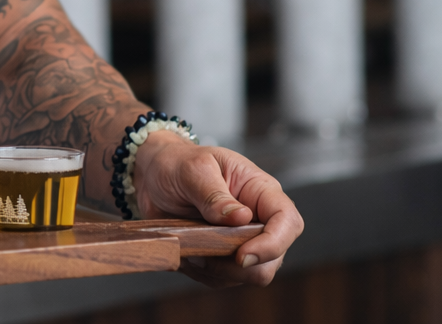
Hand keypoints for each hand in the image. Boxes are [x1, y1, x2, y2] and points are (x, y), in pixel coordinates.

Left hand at [130, 131, 303, 287]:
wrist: (154, 175)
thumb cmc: (177, 163)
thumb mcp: (193, 170)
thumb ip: (214, 194)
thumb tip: (240, 217)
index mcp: (260, 191)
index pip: (288, 222)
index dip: (273, 244)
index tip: (242, 255)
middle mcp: (258, 219)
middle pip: (273, 259)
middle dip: (240, 266)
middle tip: (203, 252)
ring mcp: (243, 241)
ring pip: (248, 275)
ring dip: (216, 269)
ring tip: (189, 245)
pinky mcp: (225, 258)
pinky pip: (223, 280)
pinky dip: (203, 272)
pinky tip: (186, 252)